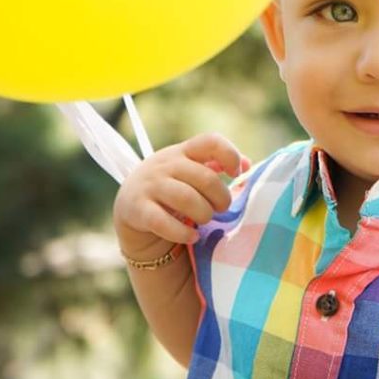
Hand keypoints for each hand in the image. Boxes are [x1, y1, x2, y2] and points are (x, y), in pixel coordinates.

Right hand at [113, 132, 251, 257]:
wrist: (132, 205)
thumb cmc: (173, 186)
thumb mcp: (192, 170)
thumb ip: (217, 164)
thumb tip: (247, 165)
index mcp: (183, 151)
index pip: (211, 141)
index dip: (230, 155)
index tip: (236, 174)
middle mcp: (165, 164)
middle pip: (206, 178)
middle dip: (221, 198)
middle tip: (221, 208)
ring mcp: (150, 185)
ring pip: (187, 199)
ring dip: (204, 214)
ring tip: (205, 220)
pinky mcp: (138, 209)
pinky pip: (164, 223)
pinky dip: (183, 233)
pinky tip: (192, 237)